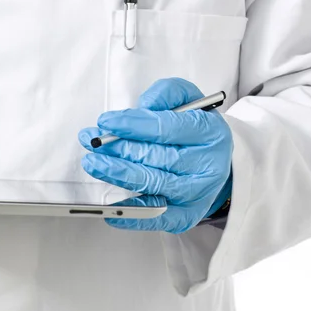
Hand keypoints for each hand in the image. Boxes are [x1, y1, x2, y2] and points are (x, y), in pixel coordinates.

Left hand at [78, 78, 232, 232]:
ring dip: (120, 174)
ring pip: (154, 184)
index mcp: (211, 132)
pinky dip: (133, 215)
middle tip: (94, 142)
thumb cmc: (196, 129)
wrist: (216, 161)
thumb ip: (167, 93)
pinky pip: (158, 217)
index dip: (134, 125)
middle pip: (159, 157)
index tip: (107, 122)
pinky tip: (112, 207)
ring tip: (95, 163)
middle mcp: (208, 164)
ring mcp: (198, 193)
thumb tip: (144, 107)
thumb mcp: (188, 99)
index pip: (168, 127)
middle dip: (121, 149)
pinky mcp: (188, 215)